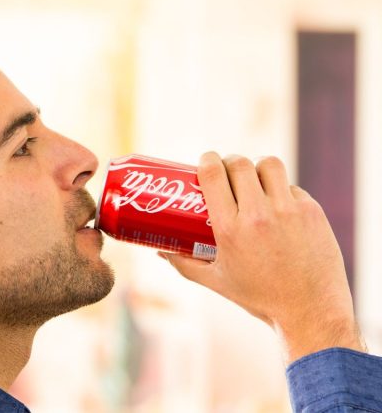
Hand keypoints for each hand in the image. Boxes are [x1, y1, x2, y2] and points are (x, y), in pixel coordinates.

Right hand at [160, 152, 365, 363]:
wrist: (310, 311)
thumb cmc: (259, 298)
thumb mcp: (217, 281)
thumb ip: (184, 263)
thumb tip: (160, 249)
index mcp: (230, 229)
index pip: (214, 175)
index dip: (207, 160)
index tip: (206, 160)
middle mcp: (258, 215)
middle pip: (239, 164)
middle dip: (230, 161)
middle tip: (227, 169)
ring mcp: (288, 211)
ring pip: (269, 165)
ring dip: (257, 167)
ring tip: (253, 178)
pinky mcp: (312, 212)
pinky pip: (292, 186)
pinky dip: (281, 190)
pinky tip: (277, 203)